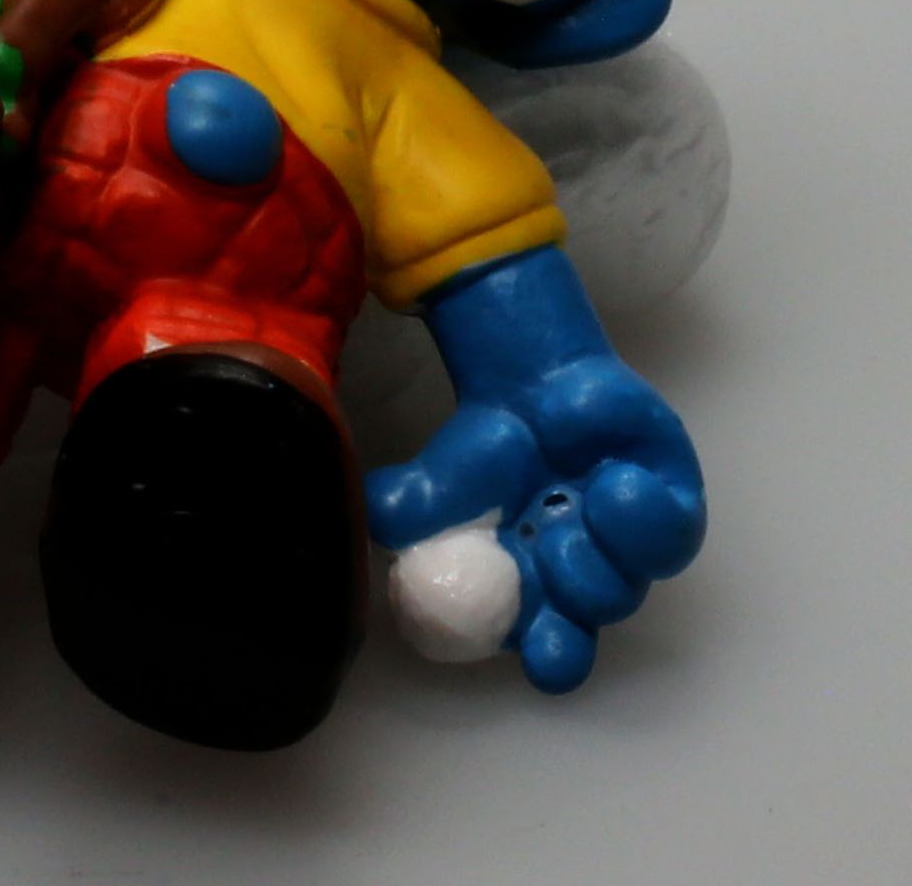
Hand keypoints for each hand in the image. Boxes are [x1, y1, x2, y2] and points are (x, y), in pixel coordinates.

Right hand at [365, 352, 704, 691]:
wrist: (535, 391)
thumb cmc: (485, 453)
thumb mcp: (436, 479)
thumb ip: (405, 505)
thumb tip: (377, 519)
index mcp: (536, 599)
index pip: (551, 649)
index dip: (549, 657)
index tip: (535, 651)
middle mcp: (588, 585)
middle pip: (591, 621)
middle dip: (576, 609)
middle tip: (546, 566)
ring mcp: (631, 552)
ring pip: (627, 582)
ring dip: (592, 551)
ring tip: (569, 503)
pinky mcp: (671, 510)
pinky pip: (671, 534)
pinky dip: (641, 516)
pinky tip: (613, 482)